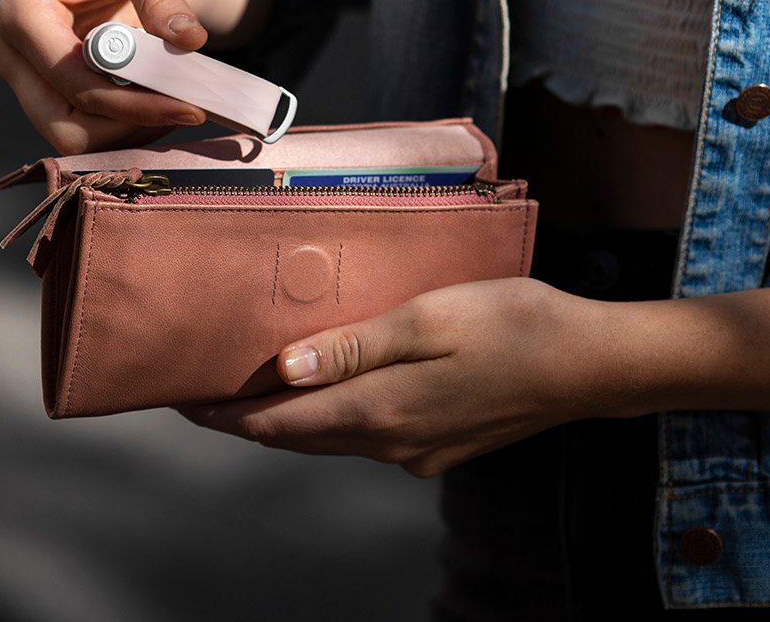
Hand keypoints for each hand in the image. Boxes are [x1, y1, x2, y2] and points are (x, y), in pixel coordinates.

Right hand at [0, 0, 258, 154]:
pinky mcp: (50, 90)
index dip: (133, 103)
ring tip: (183, 103)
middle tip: (192, 109)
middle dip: (131, 125)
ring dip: (133, 131)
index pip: (74, 84)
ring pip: (76, 139)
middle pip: (67, 127)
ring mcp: (27, 76)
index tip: (191, 103)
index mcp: (22, 12)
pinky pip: (88, 130)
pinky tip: (165, 102)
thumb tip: (188, 39)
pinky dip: (129, 127)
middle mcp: (12, 52)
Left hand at [178, 278, 612, 476]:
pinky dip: (332, 414)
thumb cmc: (513, 324)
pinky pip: (367, 433)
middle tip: (201, 387)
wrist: (591, 364)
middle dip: (244, 415)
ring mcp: (418, 450)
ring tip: (251, 385)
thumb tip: (283, 371)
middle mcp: (390, 443)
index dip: (223, 412)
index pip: (275, 422)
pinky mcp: (441, 443)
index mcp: (379, 411)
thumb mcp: (426, 319)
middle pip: (296, 435)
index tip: (179, 396)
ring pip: (331, 436)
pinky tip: (329, 387)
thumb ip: (351, 347)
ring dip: (287, 416)